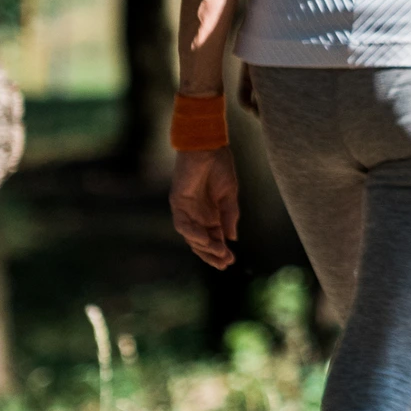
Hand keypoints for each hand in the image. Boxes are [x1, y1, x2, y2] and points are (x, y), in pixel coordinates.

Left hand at [171, 149, 240, 268]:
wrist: (208, 147)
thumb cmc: (220, 166)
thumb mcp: (230, 195)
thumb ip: (230, 216)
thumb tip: (232, 238)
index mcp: (211, 214)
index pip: (214, 238)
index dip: (221, 251)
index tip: (231, 261)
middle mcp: (197, 215)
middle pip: (201, 242)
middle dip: (211, 254)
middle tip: (224, 264)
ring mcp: (186, 210)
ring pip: (191, 237)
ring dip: (204, 247)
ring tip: (219, 253)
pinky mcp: (177, 203)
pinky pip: (182, 224)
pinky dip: (192, 234)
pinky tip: (205, 239)